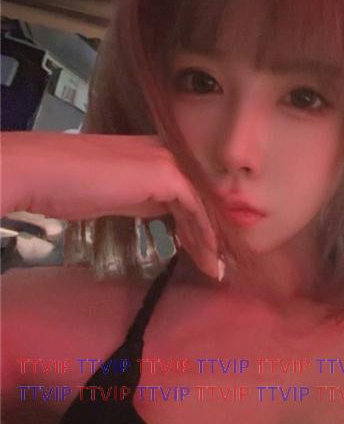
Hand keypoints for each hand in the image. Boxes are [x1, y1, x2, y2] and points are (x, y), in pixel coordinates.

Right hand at [1, 132, 219, 278]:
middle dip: (211, 234)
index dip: (201, 223)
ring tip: (214, 270)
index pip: (191, 192)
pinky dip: (203, 235)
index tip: (205, 253)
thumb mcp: (121, 196)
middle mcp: (168, 153)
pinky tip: (205, 257)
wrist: (46, 173)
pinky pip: (196, 209)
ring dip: (211, 241)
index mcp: (158, 155)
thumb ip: (148, 201)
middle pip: (202, 197)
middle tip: (217, 265)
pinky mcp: (166, 173)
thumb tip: (167, 217)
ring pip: (203, 204)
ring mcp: (169, 160)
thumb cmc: (71, 185)